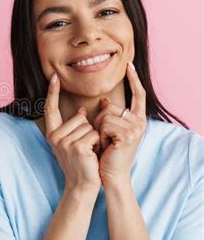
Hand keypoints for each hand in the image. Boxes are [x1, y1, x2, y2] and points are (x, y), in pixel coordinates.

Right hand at [45, 72, 101, 193]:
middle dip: (88, 129)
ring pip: (88, 125)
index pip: (50, 108)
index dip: (52, 92)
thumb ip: (74, 126)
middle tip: (86, 147)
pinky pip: (94, 134)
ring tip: (90, 151)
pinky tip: (93, 154)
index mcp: (52, 133)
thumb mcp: (73, 142)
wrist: (82, 184)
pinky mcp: (77, 147)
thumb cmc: (81, 162)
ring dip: (94, 137)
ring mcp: (64, 142)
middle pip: (79, 117)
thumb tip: (81, 110)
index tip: (54, 76)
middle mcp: (54, 136)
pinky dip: (98, 143)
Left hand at [94, 62, 146, 185]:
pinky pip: (104, 124)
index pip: (138, 94)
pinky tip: (105, 146)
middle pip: (110, 106)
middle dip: (100, 121)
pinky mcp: (127, 135)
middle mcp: (139, 122)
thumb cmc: (107, 153)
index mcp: (137, 119)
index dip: (134, 79)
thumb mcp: (108, 131)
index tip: (129, 64)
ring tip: (104, 143)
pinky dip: (100, 135)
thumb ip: (109, 115)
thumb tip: (104, 101)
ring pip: (105, 115)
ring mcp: (135, 129)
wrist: (110, 174)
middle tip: (104, 138)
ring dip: (99, 130)